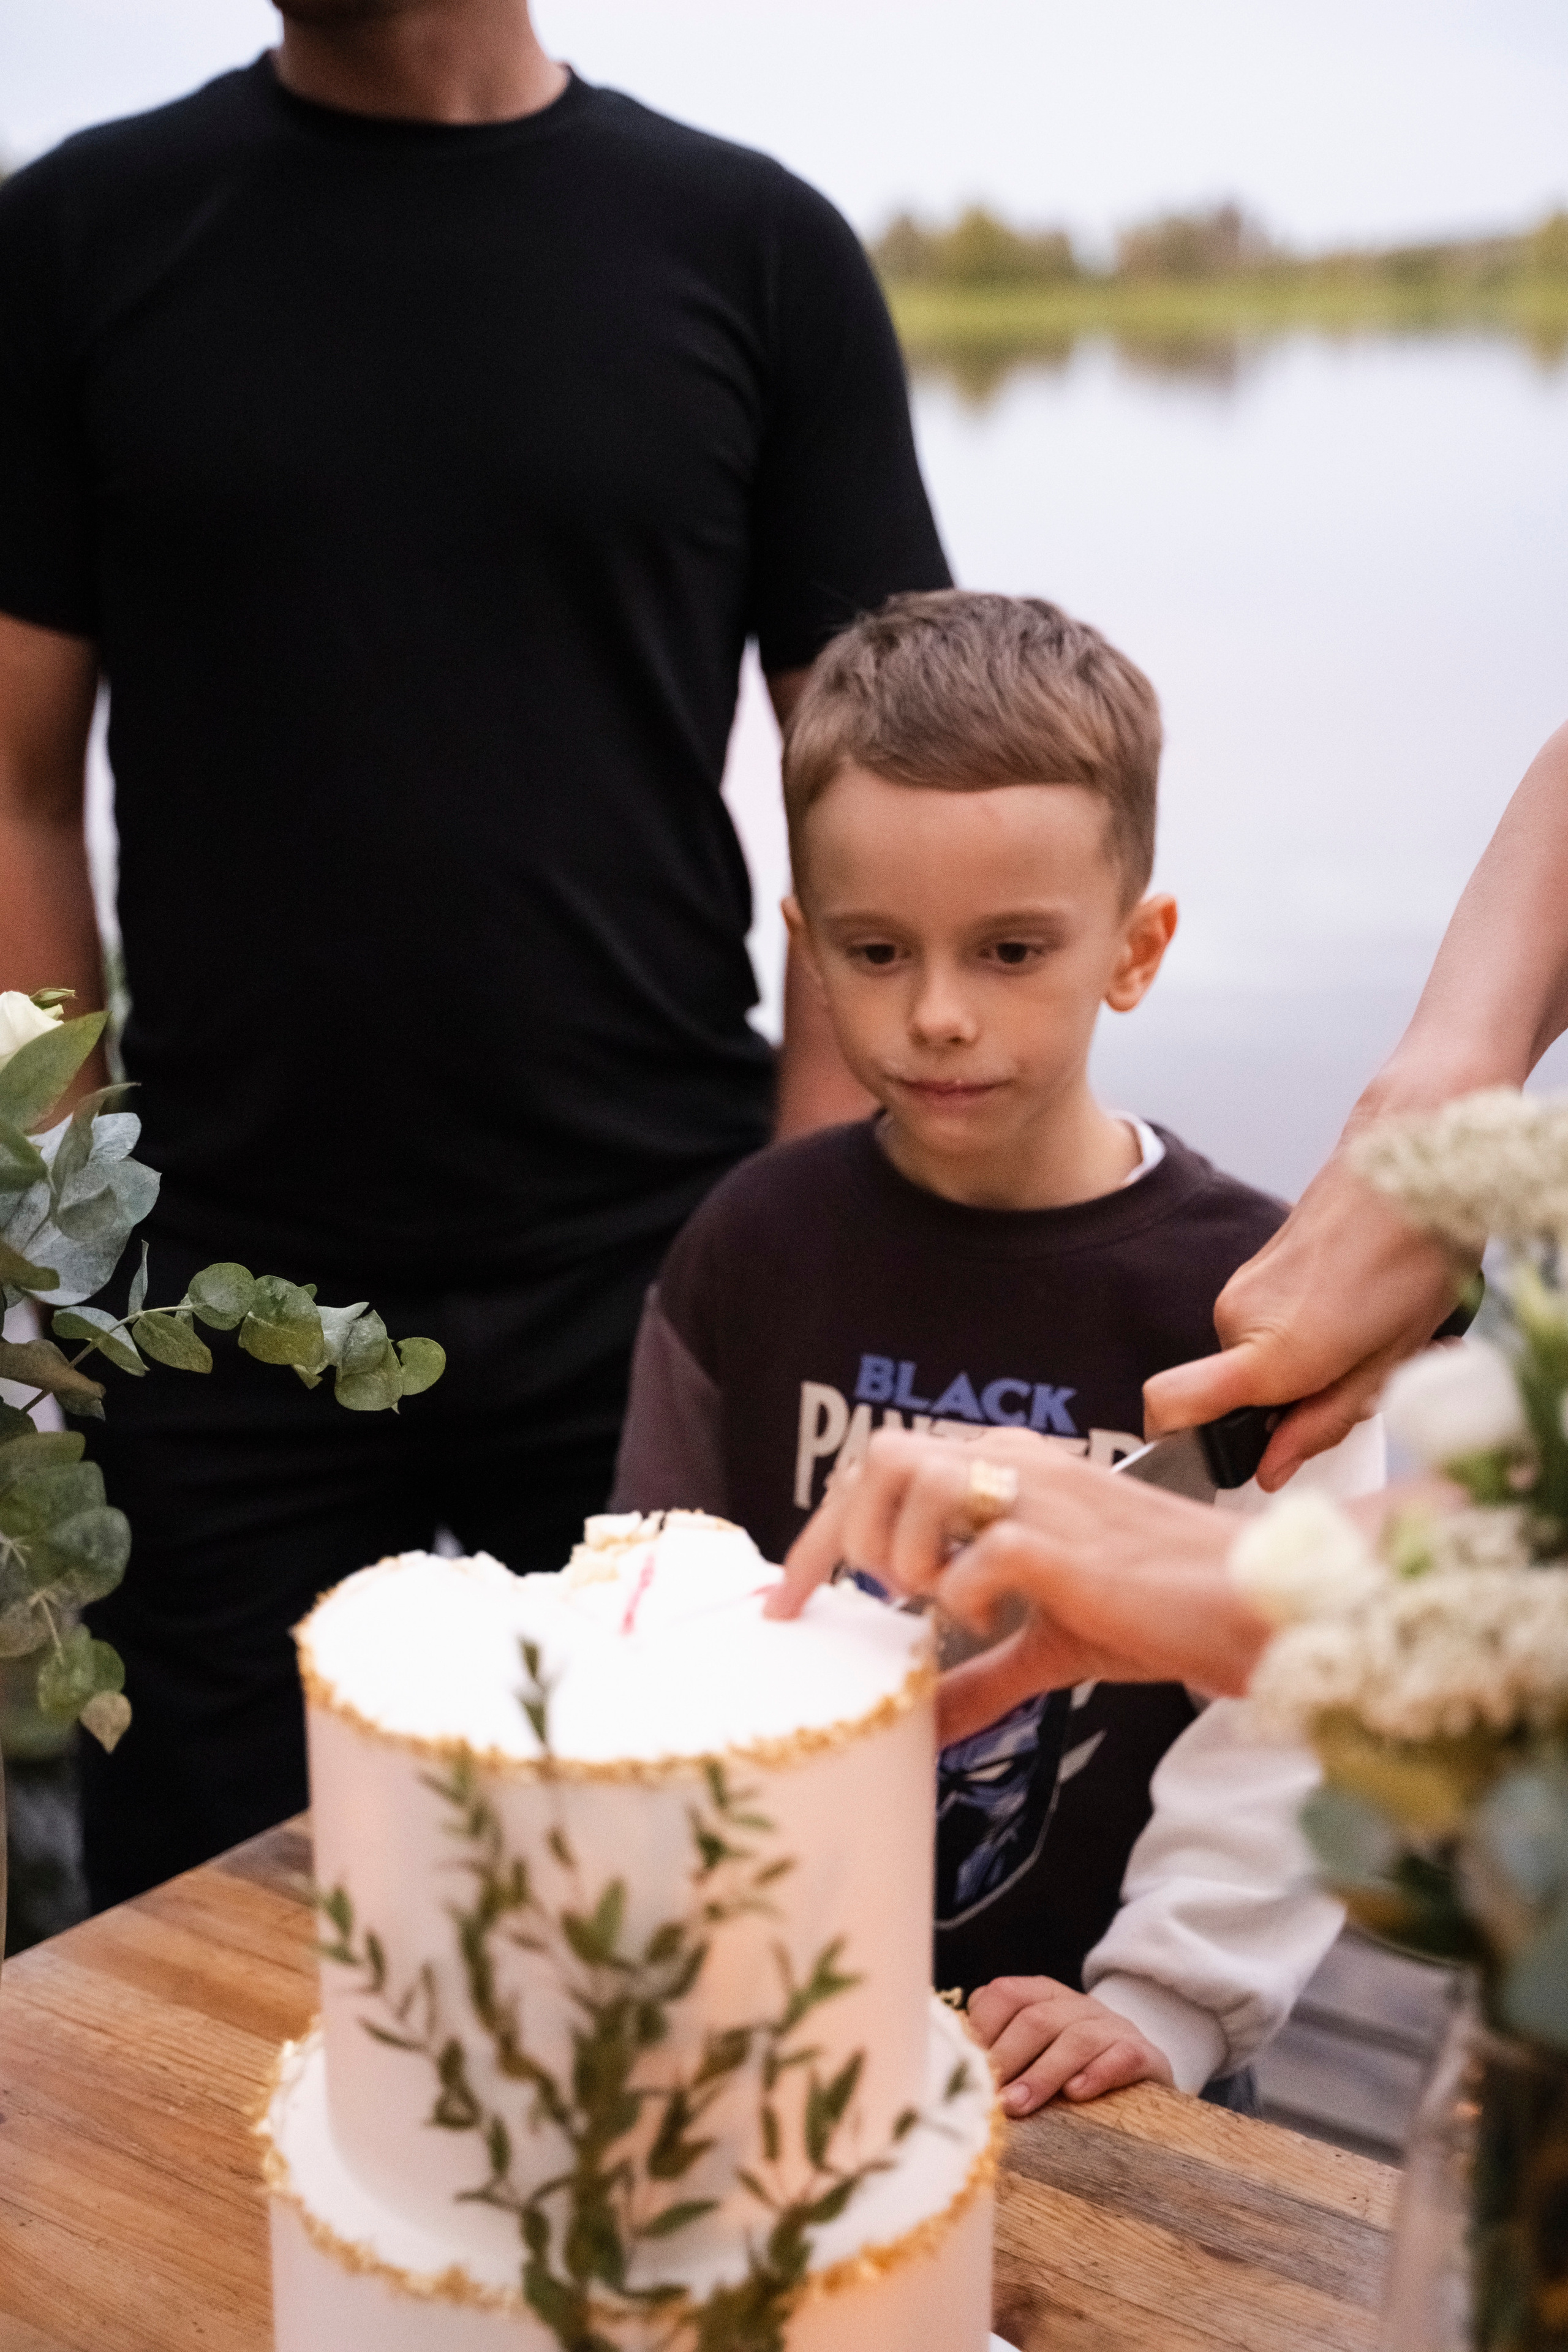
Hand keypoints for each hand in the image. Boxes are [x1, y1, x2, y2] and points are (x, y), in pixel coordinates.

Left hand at [766, 1428, 1265, 1726]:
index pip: (884, 1470)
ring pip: (917, 1477)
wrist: (1247, 1605)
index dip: (821, 1536)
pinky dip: (961, 1594)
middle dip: (852, 1534)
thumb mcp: (1050, 1644)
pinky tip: (985, 1619)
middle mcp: (1019, 1466)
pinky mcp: (1069, 1548)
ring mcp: (1044, 1499)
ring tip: (931, 1603)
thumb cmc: (1158, 1613)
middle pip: (883, 1455)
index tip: (786, 1603)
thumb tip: (924, 1725)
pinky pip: (980, 1556)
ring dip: (902, 1551)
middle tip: (877, 1602)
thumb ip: (980, 1675)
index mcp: (1011, 1471)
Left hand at [967, 1976, 1173, 2113]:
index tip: (964, 2068)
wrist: (1141, 2072)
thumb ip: (999, 2048)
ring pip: (1075, 2039)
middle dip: (1007, 2058)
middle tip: (987, 2097)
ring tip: (1018, 2105)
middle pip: (1036, 2019)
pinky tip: (1076, 2095)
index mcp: (1042, 1995)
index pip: (1004, 1994)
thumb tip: (952, 2068)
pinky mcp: (1144, 2054)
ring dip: (1042, 2074)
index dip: (982, 2029)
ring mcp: (1113, 2026)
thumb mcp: (1034, 2051)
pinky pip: (1122, 2056)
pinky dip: (1098, 2073)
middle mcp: (1076, 2005)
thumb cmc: (1070, 2067)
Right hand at [1142, 1144, 1465, 1490]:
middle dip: (1287, 1411)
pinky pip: (1263, 1334)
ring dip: (1303, 1374)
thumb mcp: (1387, 1360)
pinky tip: (1358, 1317)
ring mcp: (1240, 1291)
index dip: (1184, 1445)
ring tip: (1369, 1343)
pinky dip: (1303, 1342)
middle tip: (1357, 1387)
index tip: (1227, 1460)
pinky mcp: (1253, 1275)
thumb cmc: (1415, 1254)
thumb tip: (1269, 1469)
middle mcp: (1236, 1319)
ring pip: (1253, 1367)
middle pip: (1231, 1400)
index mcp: (1271, 1349)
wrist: (1412, 1163)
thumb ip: (1321, 1421)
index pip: (1169, 1405)